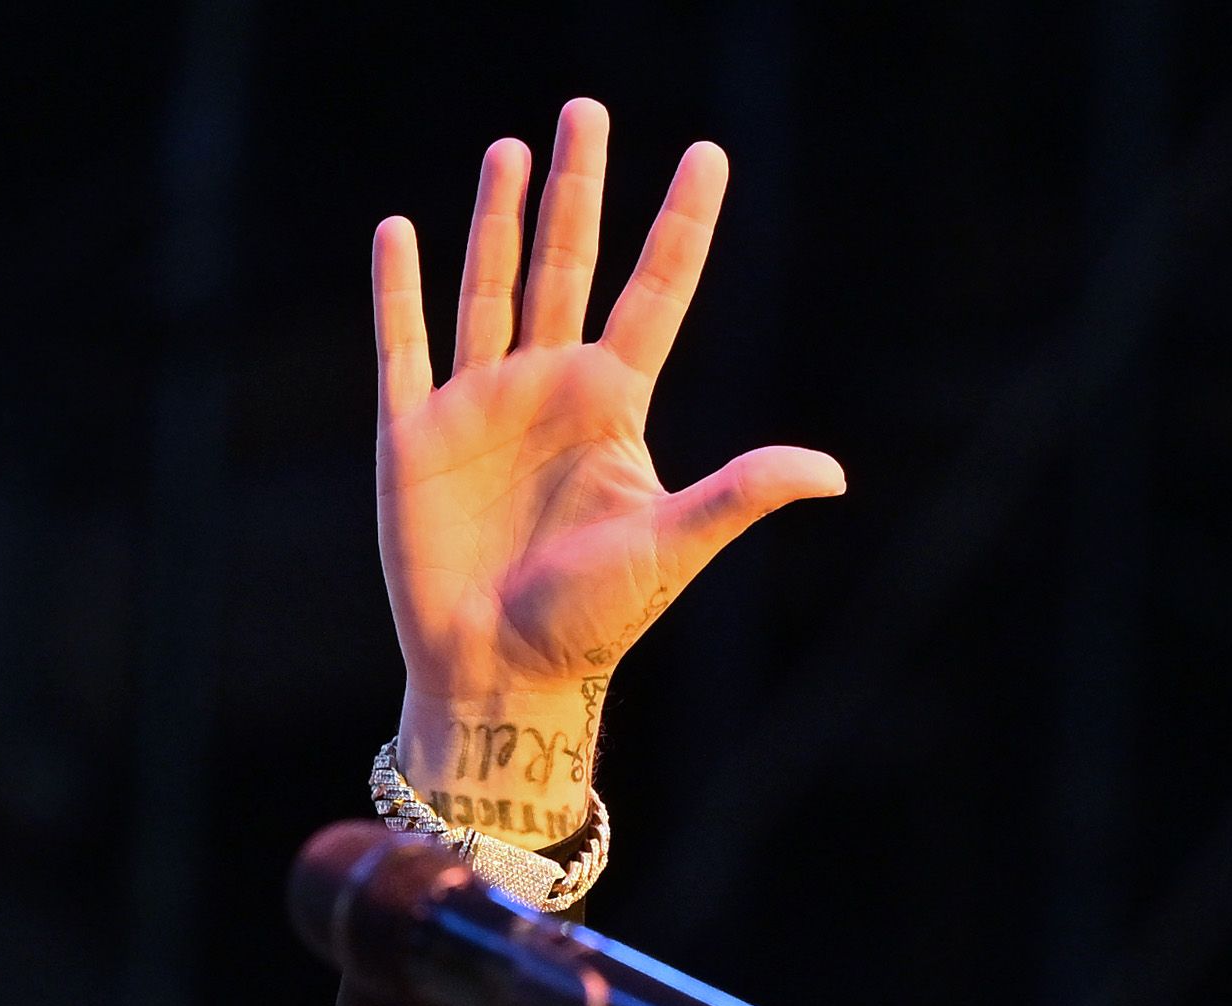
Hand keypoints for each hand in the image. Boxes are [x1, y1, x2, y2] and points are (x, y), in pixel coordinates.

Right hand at [371, 102, 844, 832]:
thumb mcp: (672, 546)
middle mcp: (548, 388)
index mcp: (613, 406)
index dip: (681, 224)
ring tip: (511, 148)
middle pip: (568, 264)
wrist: (502, 672)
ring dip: (497, 217)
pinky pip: (405, 344)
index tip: (709, 153)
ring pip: (491, 286)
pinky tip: (401, 232)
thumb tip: (832, 473)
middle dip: (578, 188)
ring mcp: (480, 404)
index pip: (656, 293)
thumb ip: (741, 494)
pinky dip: (399, 290)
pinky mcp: (414, 431)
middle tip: (587, 107)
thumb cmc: (592, 621)